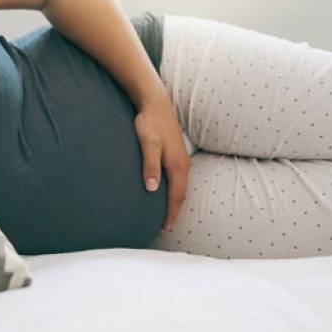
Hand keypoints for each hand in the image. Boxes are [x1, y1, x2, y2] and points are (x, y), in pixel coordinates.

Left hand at [133, 93, 191, 232]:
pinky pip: (179, 178)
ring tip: (166, 213)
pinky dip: (175, 188)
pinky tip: (167, 190)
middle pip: (181, 194)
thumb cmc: (149, 122)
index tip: (164, 228)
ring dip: (175, 200)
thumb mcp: (147, 143)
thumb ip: (150, 165)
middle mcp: (184, 164)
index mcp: (177, 165)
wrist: (155, 102)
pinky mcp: (177, 153)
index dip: (170, 213)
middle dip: (174, 211)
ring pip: (181, 186)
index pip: (176, 196)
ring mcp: (182, 158)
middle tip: (165, 227)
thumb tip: (151, 189)